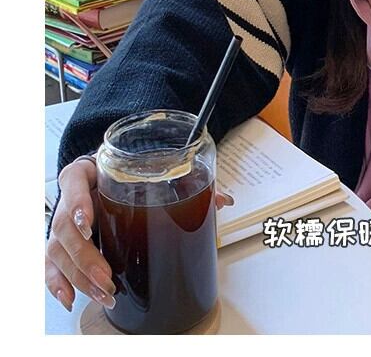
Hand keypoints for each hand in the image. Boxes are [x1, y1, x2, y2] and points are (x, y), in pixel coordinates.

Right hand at [46, 159, 233, 312]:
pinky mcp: (62, 243)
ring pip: (58, 251)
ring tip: (104, 292)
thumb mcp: (148, 168)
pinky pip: (51, 265)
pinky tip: (72, 298)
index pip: (74, 181)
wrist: (100, 172)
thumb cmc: (124, 170)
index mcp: (88, 171)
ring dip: (79, 276)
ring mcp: (63, 222)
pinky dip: (59, 283)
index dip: (76, 202)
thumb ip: (185, 181)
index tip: (89, 221)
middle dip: (85, 257)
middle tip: (106, 276)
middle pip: (65, 228)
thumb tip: (224, 200)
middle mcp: (70, 197)